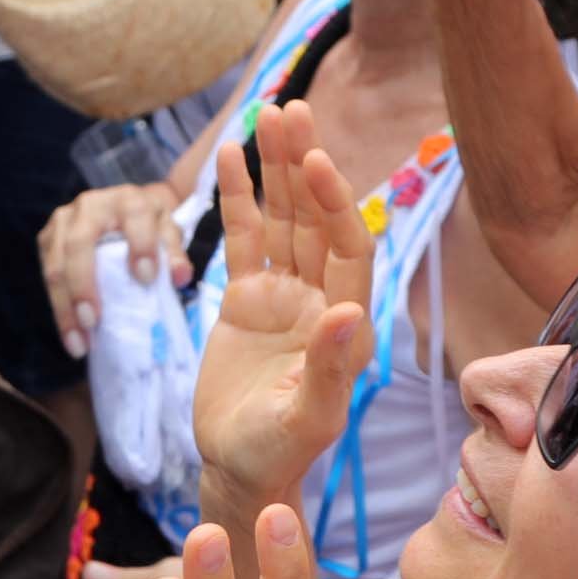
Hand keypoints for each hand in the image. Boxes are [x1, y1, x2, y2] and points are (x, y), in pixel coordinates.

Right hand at [41, 178, 192, 350]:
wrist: (125, 210)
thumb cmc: (150, 226)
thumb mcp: (168, 232)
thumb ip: (174, 254)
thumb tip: (179, 277)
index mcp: (127, 199)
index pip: (134, 217)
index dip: (140, 246)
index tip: (147, 279)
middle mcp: (90, 205)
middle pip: (79, 244)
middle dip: (83, 286)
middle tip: (93, 323)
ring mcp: (63, 221)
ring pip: (55, 265)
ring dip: (65, 307)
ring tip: (79, 342)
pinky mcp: (48, 240)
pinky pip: (47, 276)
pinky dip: (59, 309)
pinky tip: (71, 335)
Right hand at [187, 105, 375, 498]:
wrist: (240, 469)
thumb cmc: (280, 453)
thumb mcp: (307, 417)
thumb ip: (328, 366)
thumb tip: (346, 312)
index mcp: (347, 324)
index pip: (347, 248)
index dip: (333, 202)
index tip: (316, 159)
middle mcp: (322, 299)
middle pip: (315, 219)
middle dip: (303, 164)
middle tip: (291, 109)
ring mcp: (284, 295)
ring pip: (282, 219)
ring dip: (276, 169)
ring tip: (267, 112)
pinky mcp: (247, 300)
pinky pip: (244, 239)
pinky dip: (238, 198)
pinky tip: (230, 156)